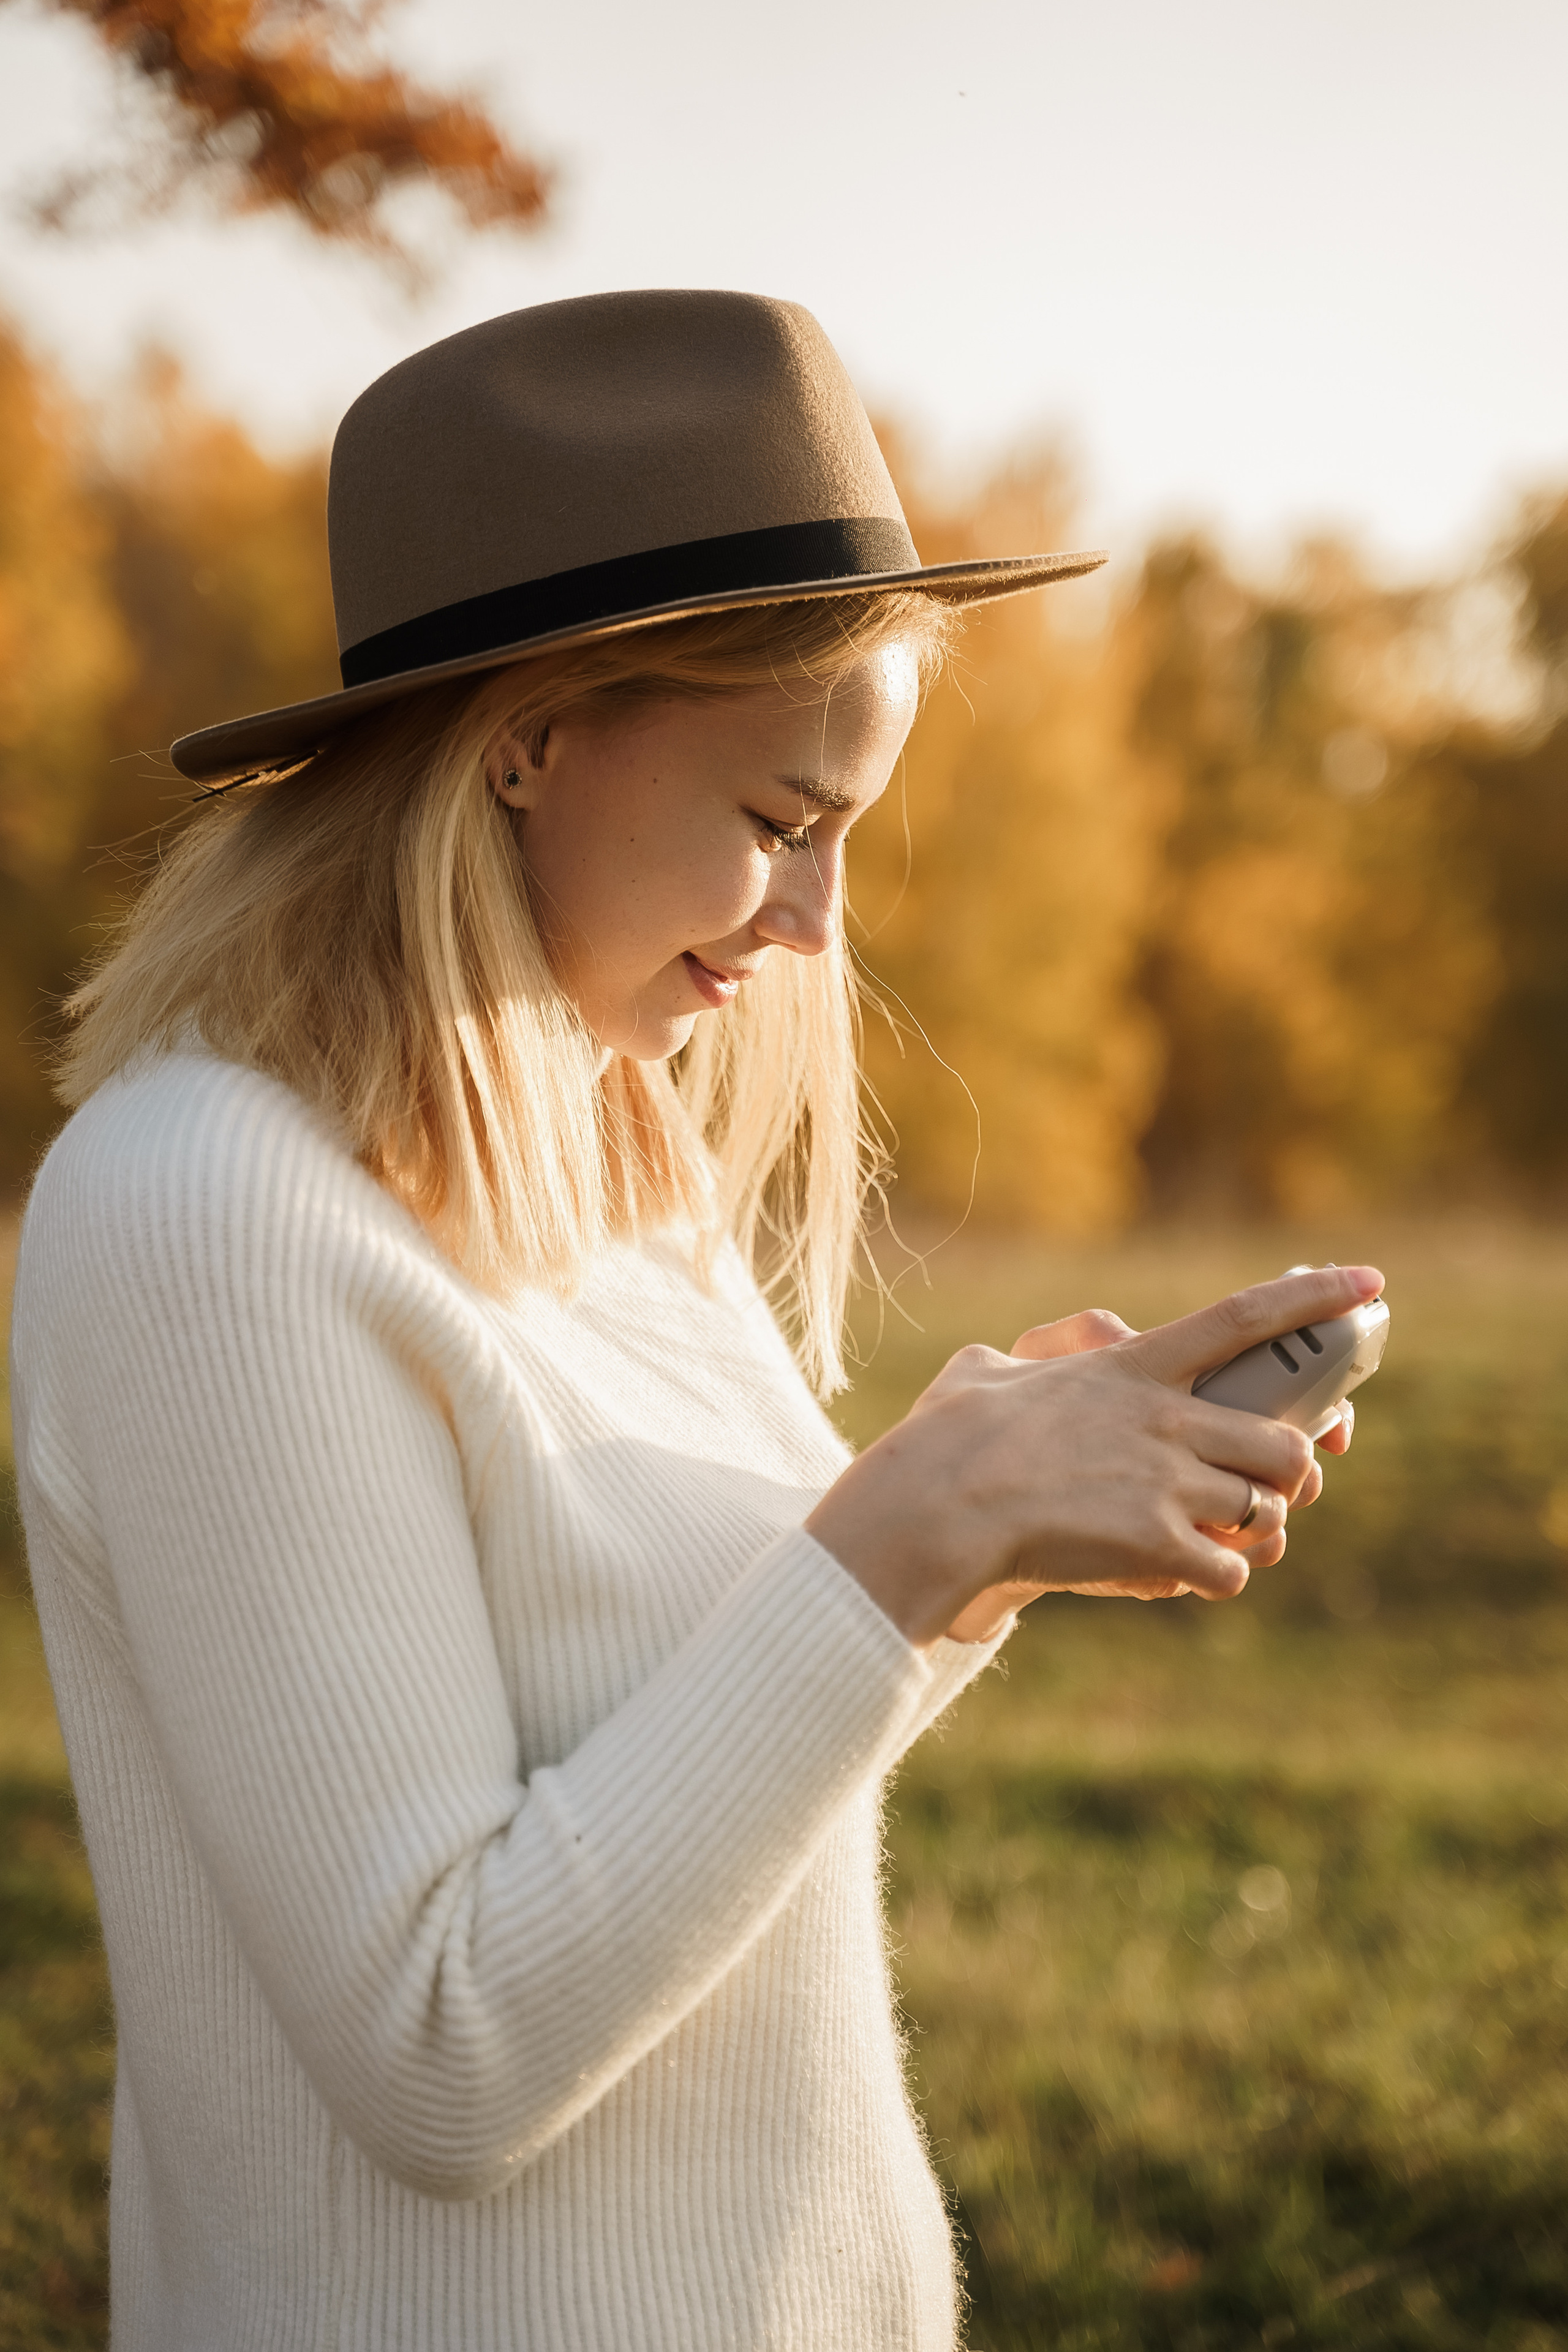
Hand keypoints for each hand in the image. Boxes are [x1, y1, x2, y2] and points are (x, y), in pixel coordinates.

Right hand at [805, 1264, 1382, 1651]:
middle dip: (1291, 1471)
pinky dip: (1216, 1579)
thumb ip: (1008, 1365)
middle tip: (1266, 1488)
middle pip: (1284, 1441)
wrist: (938, 1507)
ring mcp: (1167, 1482)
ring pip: (1266, 1510)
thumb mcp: (978, 1379)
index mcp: (1132, 1367)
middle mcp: (1166, 1419)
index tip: (1370, 1284)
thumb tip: (996, 1364)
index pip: (1243, 1318)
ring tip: (1219, 1541)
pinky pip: (1228, 1572)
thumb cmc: (944, 1440)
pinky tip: (1180, 1576)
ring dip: (1253, 1532)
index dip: (1313, 1298)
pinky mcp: (1157, 1544)